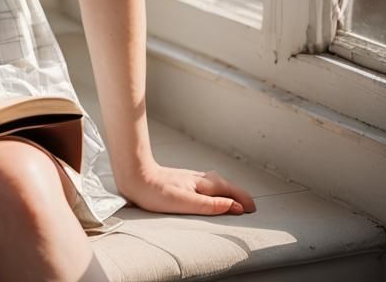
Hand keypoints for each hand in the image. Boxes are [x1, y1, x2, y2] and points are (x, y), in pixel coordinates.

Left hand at [117, 160, 256, 215]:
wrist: (134, 176)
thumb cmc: (156, 192)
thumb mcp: (187, 203)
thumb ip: (212, 205)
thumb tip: (236, 206)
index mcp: (201, 183)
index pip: (229, 190)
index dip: (242, 199)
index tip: (252, 209)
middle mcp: (197, 178)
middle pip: (223, 184)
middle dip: (237, 194)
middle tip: (248, 206)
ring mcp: (188, 178)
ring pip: (213, 182)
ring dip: (226, 190)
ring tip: (233, 200)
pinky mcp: (179, 180)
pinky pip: (204, 184)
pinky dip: (213, 189)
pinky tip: (208, 193)